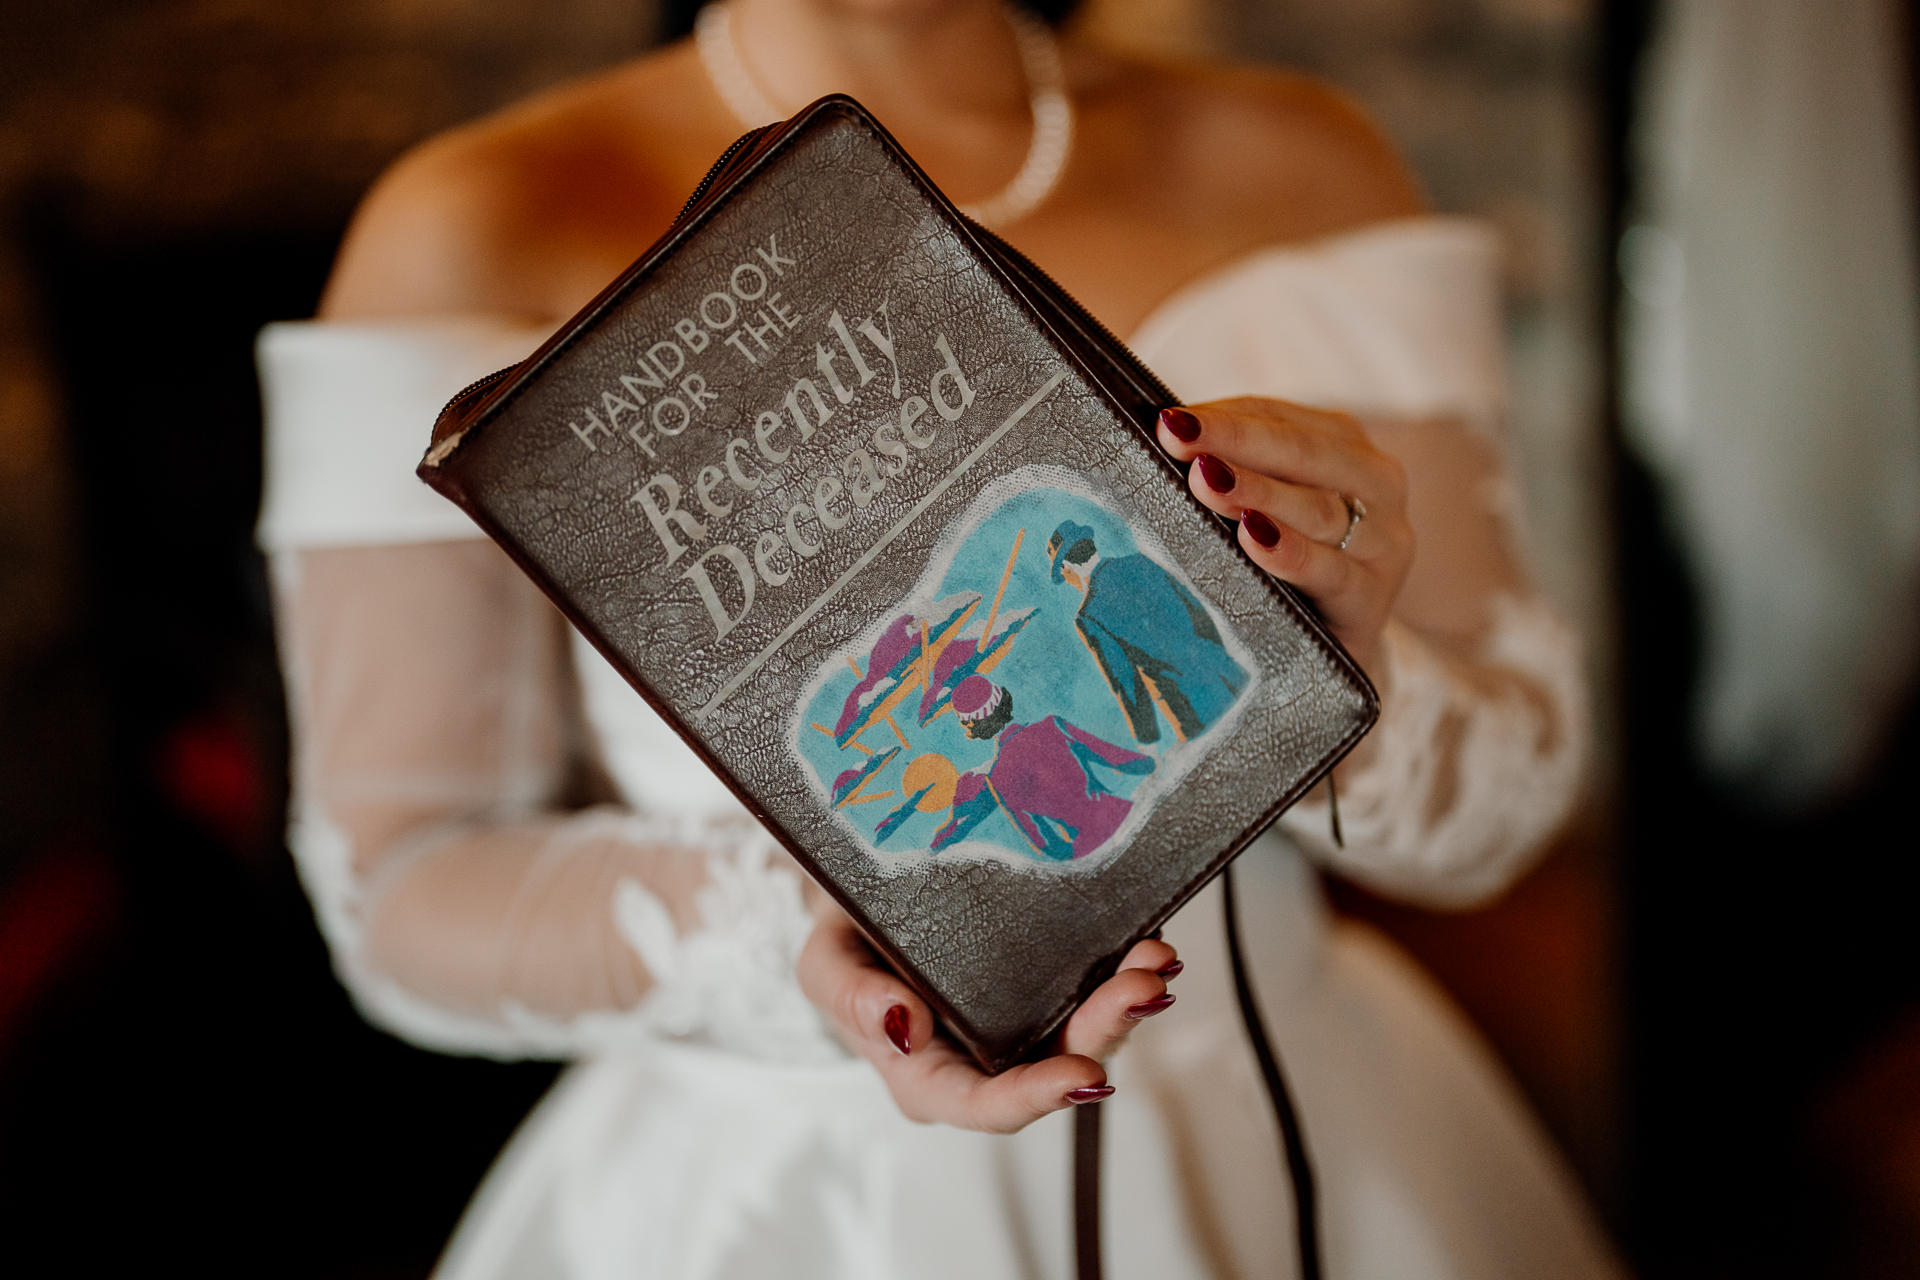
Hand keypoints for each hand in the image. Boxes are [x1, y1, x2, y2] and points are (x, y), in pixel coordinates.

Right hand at [797, 902, 1180, 1132]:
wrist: (863, 904)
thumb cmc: (844, 947)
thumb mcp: (825, 965)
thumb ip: (851, 998)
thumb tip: (905, 1028)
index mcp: (927, 1077)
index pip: (986, 1105)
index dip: (1037, 1096)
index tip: (1083, 1075)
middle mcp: (984, 1064)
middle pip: (1054, 1066)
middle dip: (1107, 1032)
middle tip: (1144, 988)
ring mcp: (1021, 1027)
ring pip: (1084, 1029)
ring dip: (1126, 1001)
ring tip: (1156, 959)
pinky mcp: (1045, 988)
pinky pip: (1091, 988)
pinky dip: (1123, 967)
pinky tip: (1149, 941)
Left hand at [1157, 399, 1412, 676]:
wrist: (1333, 659)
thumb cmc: (1285, 570)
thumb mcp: (1266, 509)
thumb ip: (1229, 469)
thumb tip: (1158, 436)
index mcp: (1346, 446)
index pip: (1280, 419)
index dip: (1225, 416)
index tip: (1170, 418)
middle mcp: (1377, 484)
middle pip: (1302, 452)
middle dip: (1236, 442)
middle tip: (1179, 438)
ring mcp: (1384, 542)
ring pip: (1317, 508)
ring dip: (1258, 492)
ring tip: (1206, 482)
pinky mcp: (1375, 599)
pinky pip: (1330, 571)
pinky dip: (1291, 553)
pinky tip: (1254, 538)